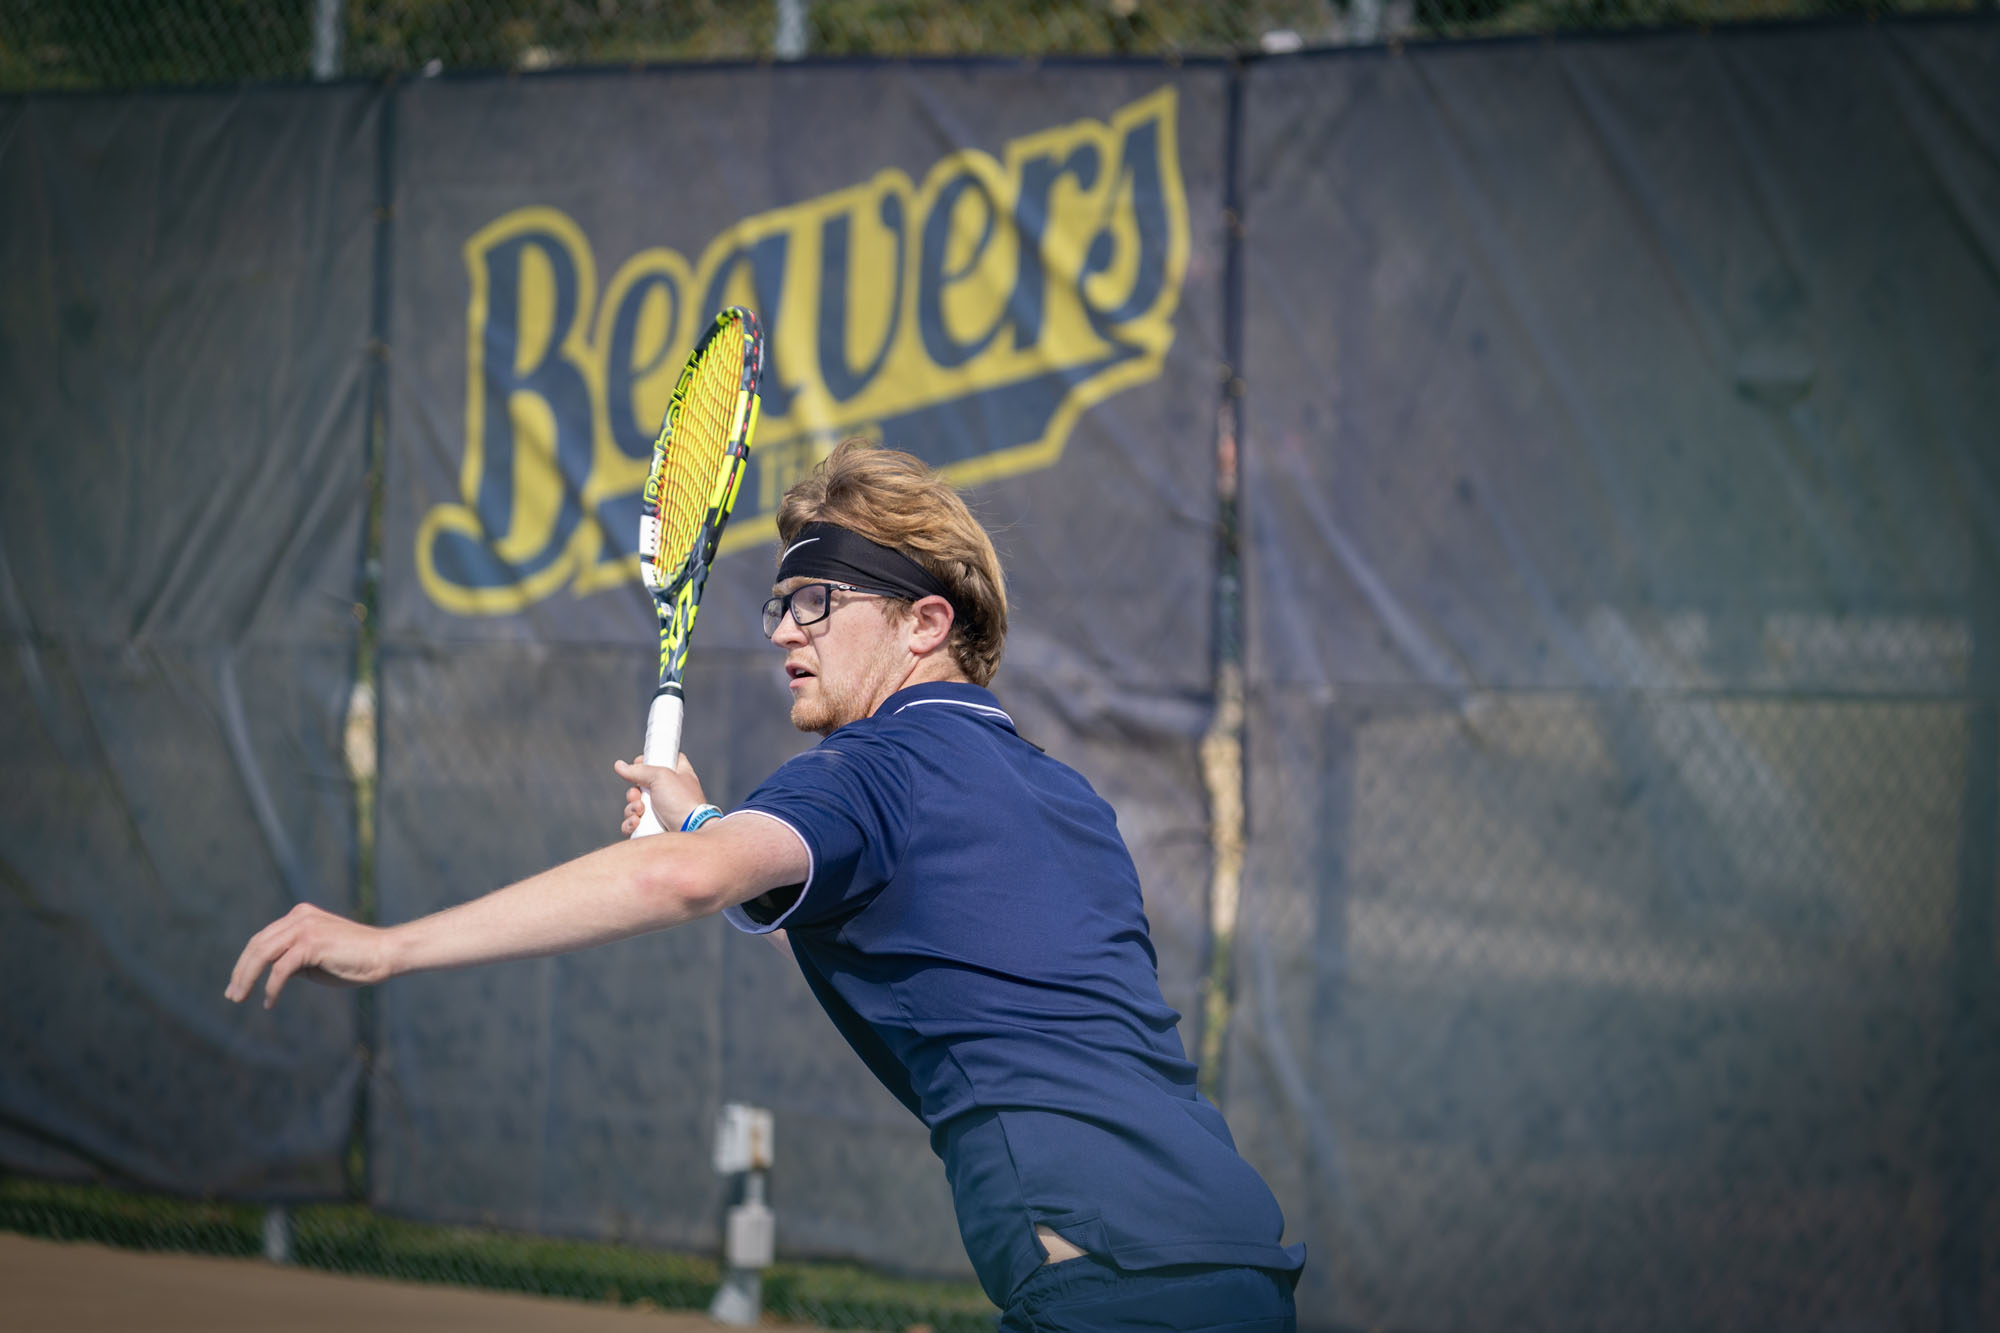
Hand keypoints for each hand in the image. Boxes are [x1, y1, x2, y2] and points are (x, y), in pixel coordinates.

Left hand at [225, 902, 392, 1009]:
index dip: (245, 963)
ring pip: (263, 954)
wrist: (385, 954)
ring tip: (240, 998)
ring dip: (247, 979)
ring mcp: (305, 928)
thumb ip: (293, 960)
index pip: (262, 939)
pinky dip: (271, 988)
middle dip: (241, 972)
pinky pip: (281, 969)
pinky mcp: (311, 943)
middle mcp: (299, 918)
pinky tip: (269, 1002)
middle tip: (232, 995)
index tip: (237, 984)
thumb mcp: (316, 958)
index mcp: (299, 916)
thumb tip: (270, 975)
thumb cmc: (355, 960)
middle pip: (257, 945)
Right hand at [615, 753, 708, 835]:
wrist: (691, 830)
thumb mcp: (661, 777)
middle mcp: (671, 793)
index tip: (638, 763)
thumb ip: (640, 770)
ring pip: (635, 807)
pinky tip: (636, 823)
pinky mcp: (654, 829)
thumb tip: (619, 765)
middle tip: (637, 795)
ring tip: (639, 811)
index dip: (650, 760)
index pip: (665, 760)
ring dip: (632, 808)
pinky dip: (631, 823)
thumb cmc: (682, 801)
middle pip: (642, 786)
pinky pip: (634, 824)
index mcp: (678, 775)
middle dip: (633, 792)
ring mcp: (662, 813)